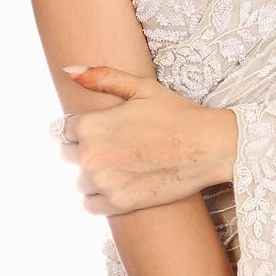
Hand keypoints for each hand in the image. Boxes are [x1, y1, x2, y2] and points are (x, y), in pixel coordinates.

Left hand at [57, 64, 236, 214]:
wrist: (209, 147)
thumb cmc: (177, 114)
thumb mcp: (141, 87)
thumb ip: (102, 77)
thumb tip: (69, 70)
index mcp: (91, 126)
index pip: (66, 129)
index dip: (86, 126)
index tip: (106, 128)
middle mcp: (91, 156)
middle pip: (69, 155)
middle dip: (87, 150)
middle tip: (117, 146)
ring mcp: (104, 183)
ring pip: (81, 180)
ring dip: (95, 174)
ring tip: (123, 165)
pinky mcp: (119, 203)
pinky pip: (90, 205)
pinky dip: (100, 197)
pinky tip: (120, 184)